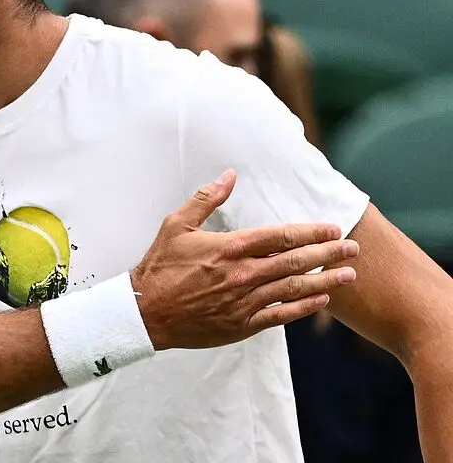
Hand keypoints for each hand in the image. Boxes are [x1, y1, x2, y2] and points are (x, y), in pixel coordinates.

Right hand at [131, 169, 358, 350]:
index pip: (280, 236)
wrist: (145, 312)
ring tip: (349, 274)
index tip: (332, 227)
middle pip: (295, 261)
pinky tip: (321, 299)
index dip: (310, 231)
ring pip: (294, 288)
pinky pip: (281, 315)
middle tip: (353, 248)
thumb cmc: (159, 266)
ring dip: (325, 280)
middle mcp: (242, 274)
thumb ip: (205, 199)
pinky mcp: (242, 324)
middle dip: (328, 253)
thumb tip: (230, 175)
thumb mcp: (176, 224)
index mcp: (228, 248)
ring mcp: (244, 301)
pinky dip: (304, 306)